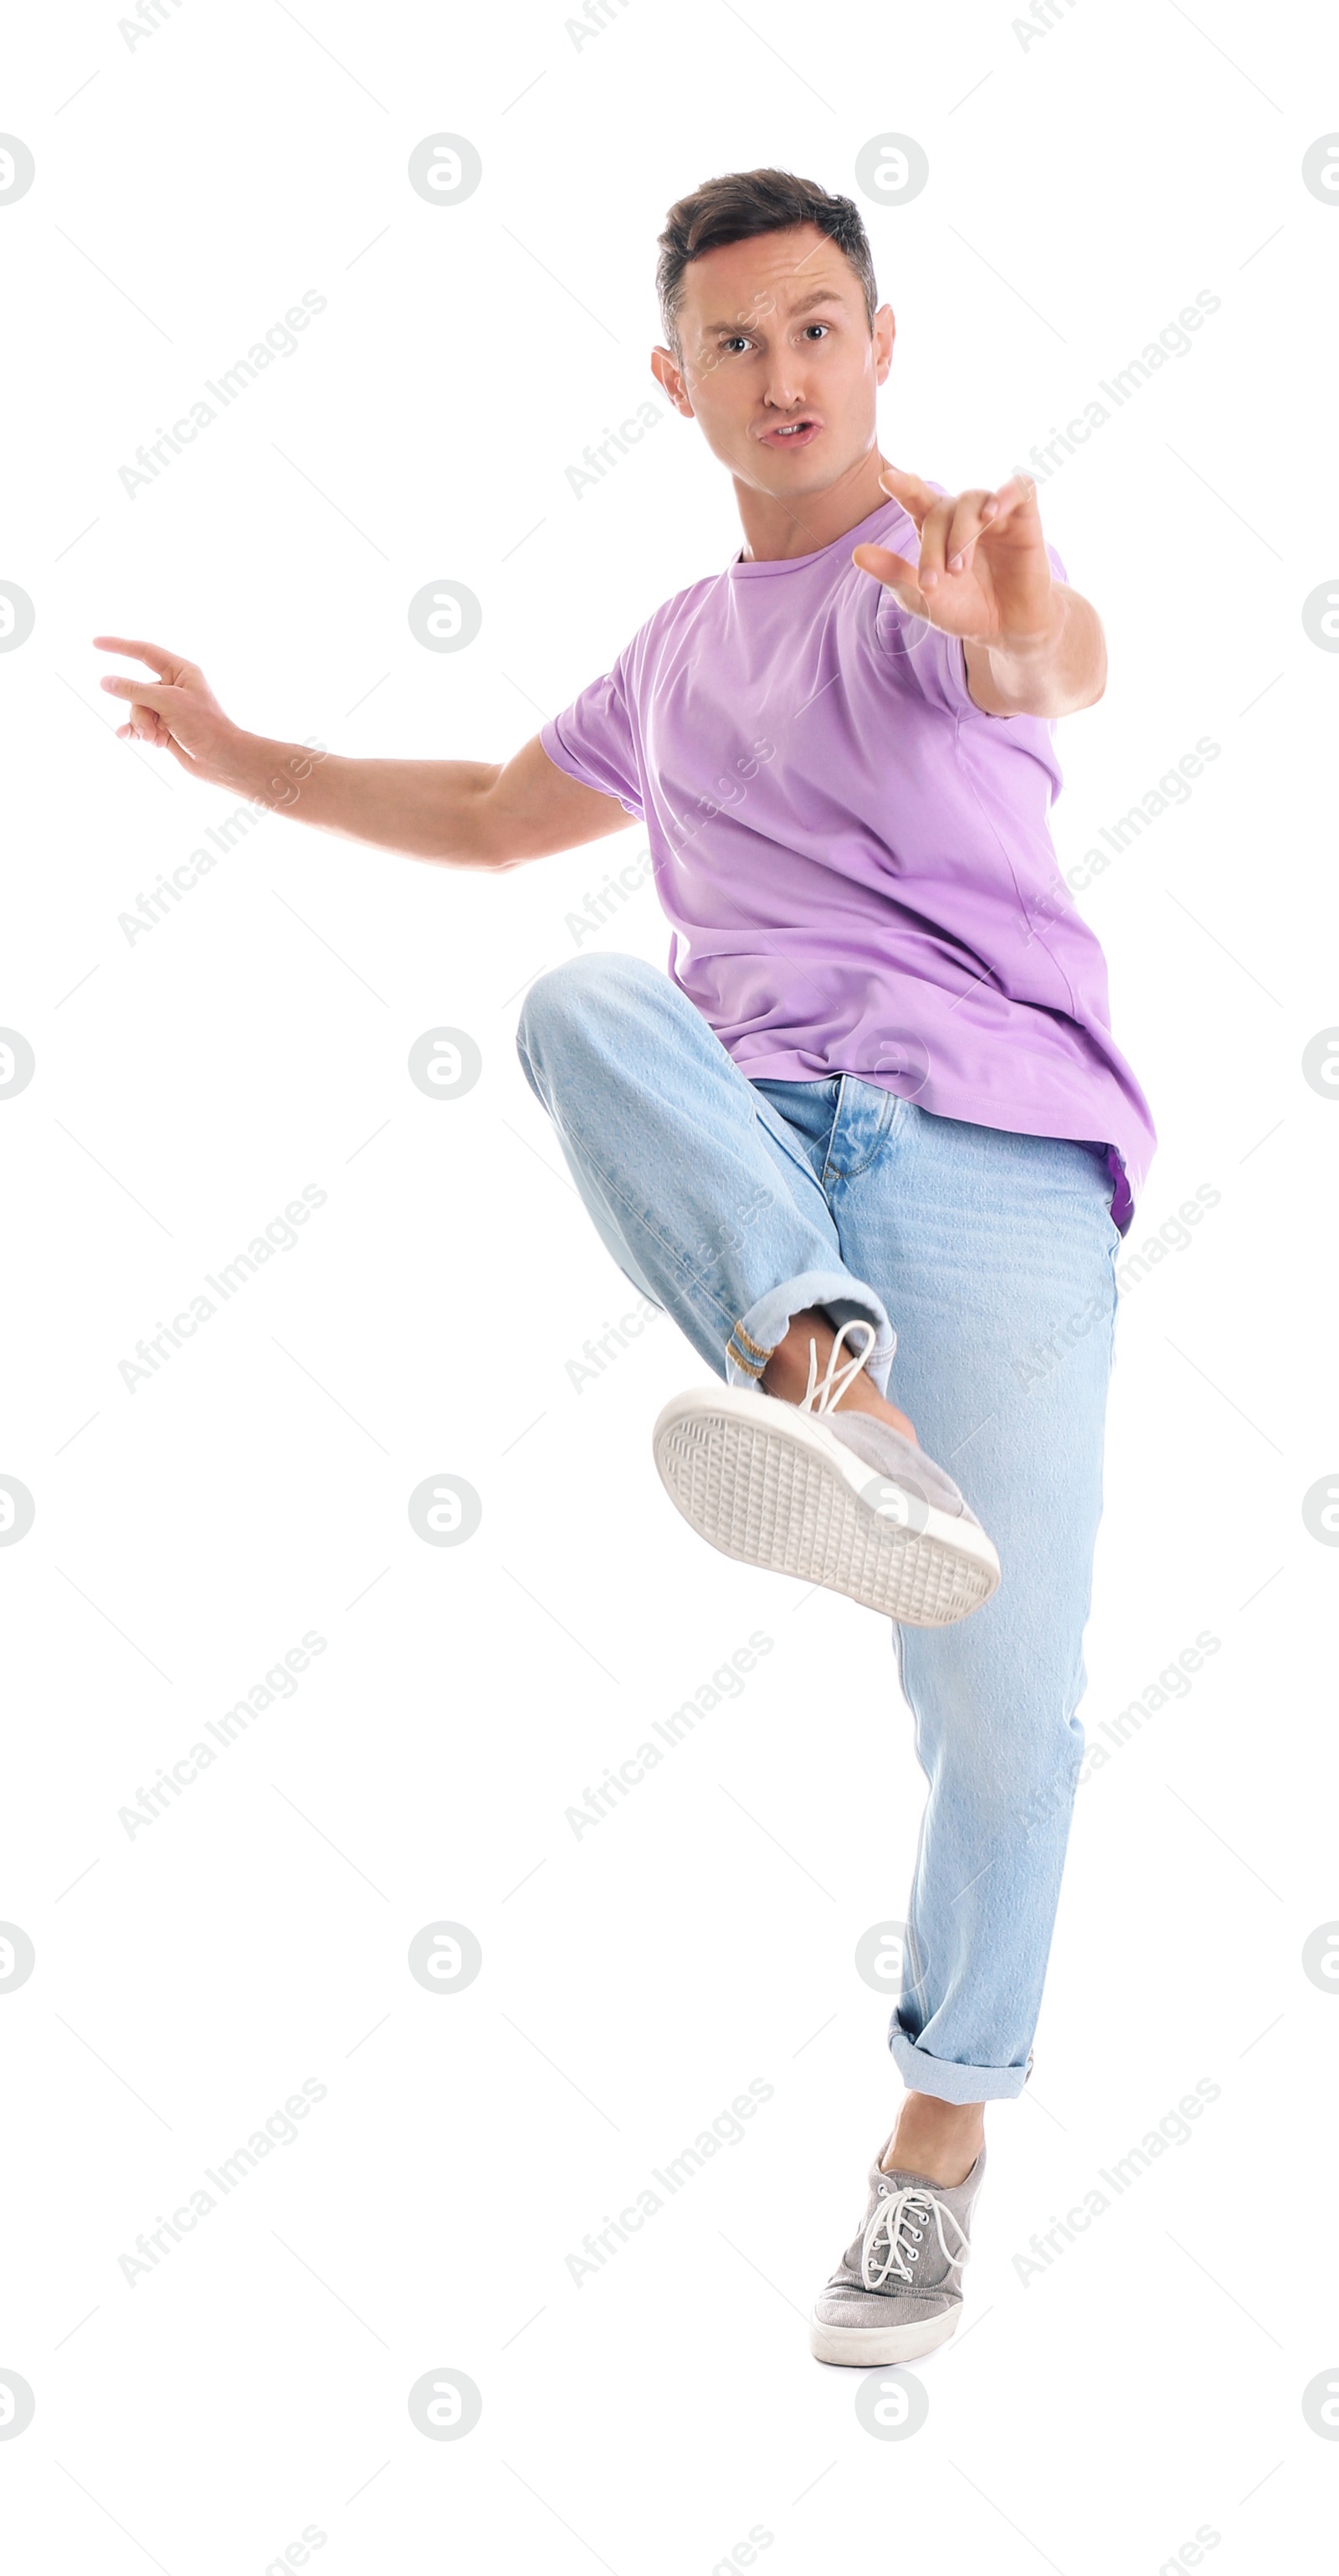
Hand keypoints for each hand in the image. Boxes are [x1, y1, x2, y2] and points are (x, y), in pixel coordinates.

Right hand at [93, 637, 242, 781]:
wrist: (222, 760)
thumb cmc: (204, 726)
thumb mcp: (167, 703)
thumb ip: (134, 690)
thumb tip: (106, 681)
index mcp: (181, 672)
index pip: (144, 652)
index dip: (120, 646)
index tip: (96, 643)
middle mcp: (174, 688)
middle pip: (138, 690)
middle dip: (139, 711)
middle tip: (151, 728)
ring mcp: (169, 709)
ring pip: (138, 710)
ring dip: (143, 726)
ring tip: (155, 739)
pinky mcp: (166, 728)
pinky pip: (141, 725)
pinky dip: (136, 732)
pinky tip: (126, 737)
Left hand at [852, 464, 1059, 650]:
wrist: (1006, 630)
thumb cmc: (964, 610)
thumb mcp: (924, 598)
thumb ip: (894, 574)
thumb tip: (857, 552)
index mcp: (935, 528)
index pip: (917, 498)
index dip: (904, 486)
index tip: (887, 478)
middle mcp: (963, 516)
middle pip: (941, 510)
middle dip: (933, 546)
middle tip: (934, 582)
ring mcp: (994, 515)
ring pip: (973, 500)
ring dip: (961, 533)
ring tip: (958, 569)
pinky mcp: (1025, 518)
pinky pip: (1020, 489)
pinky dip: (1006, 494)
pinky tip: (992, 513)